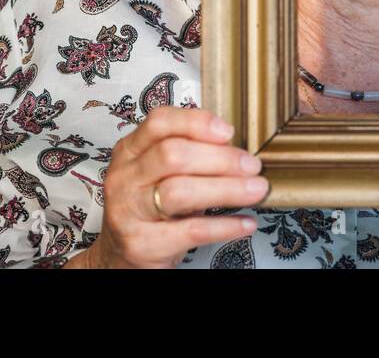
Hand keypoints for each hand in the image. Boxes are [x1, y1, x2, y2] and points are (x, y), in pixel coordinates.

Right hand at [64, 106, 267, 268]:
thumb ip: (188, 153)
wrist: (121, 255)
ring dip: (227, 189)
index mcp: (130, 151)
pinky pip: (191, 231)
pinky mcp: (142, 244)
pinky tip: (246, 223)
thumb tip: (237, 148)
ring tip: (256, 190)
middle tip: (252, 165)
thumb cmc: (150, 205)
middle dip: (221, 158)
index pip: (159, 122)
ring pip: (180, 192)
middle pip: (173, 155)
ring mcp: (128, 212)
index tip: (229, 132)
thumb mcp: (159, 173)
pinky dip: (225, 226)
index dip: (197, 123)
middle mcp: (125, 178)